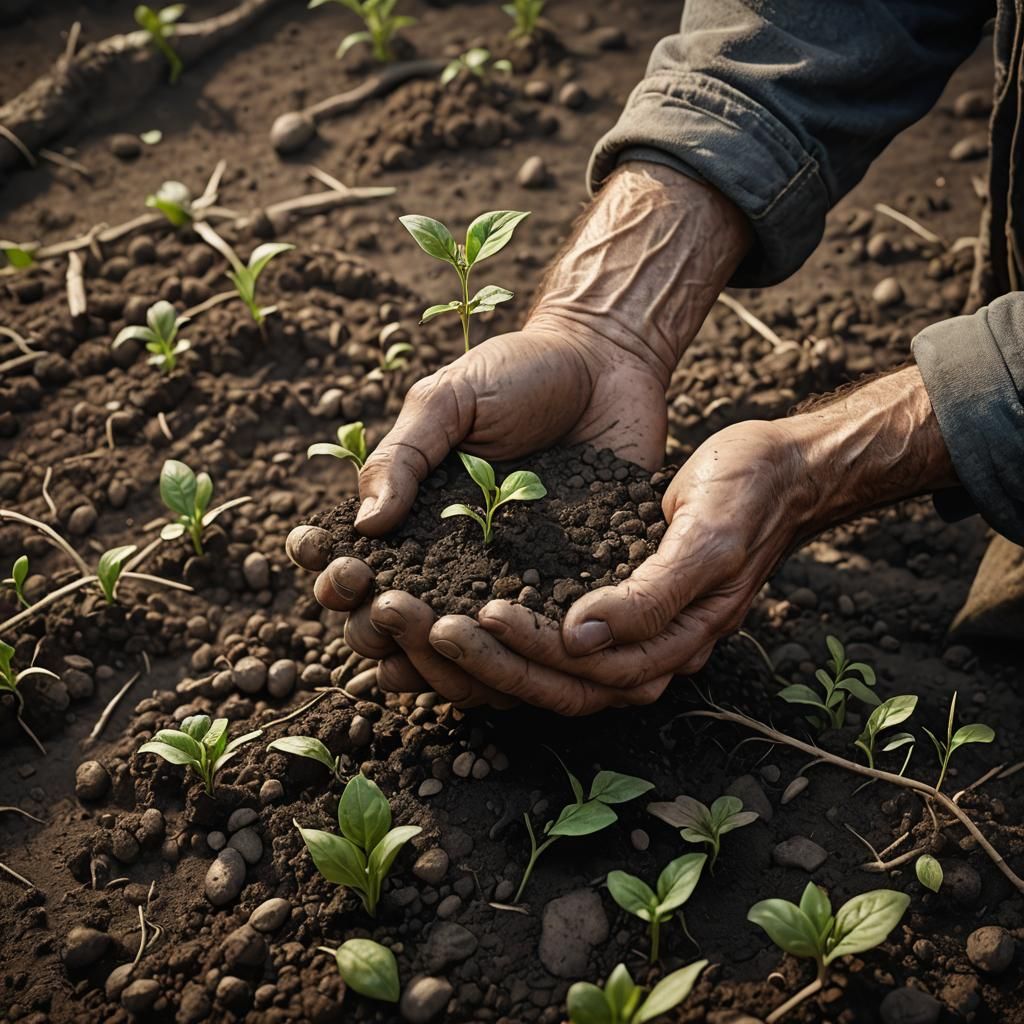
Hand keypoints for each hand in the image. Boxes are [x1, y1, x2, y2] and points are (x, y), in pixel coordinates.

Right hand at [288, 164, 751, 707]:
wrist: (608, 362)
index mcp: (416, 521)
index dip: (341, 585)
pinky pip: (543, 640)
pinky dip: (522, 658)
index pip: (362, 572)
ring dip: (440, 660)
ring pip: (466, 652)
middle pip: (403, 627)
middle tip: (388, 612)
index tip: (347, 574)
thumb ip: (405, 456)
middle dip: (380, 631)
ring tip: (438, 638)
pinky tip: (512, 658)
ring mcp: (514, 581)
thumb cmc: (519, 374)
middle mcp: (457, 563)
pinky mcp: (574, 589)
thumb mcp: (450, 400)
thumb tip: (365, 525)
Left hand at [424, 419, 809, 712]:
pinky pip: (543, 630)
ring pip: (542, 666)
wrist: (776, 469)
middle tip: (421, 626)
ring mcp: (625, 630)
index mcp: (673, 645)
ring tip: (415, 623)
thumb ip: (654, 593)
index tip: (479, 612)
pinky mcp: (605, 599)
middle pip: (553, 683)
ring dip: (478, 653)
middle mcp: (644, 651)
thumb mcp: (709, 537)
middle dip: (486, 661)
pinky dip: (494, 630)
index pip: (588, 673)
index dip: (530, 651)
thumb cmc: (748, 494)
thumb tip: (582, 637)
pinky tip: (445, 610)